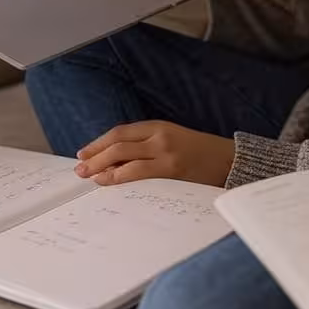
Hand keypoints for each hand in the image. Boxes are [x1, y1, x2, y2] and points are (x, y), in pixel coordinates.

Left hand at [74, 120, 235, 187]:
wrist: (229, 161)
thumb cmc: (199, 153)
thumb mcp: (172, 140)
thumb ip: (147, 146)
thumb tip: (114, 161)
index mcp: (159, 126)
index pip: (120, 132)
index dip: (98, 143)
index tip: (83, 153)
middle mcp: (159, 137)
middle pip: (117, 144)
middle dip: (94, 156)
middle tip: (80, 168)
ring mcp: (165, 153)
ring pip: (124, 158)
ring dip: (102, 168)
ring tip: (89, 177)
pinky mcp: (171, 171)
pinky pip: (138, 173)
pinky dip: (120, 178)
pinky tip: (110, 182)